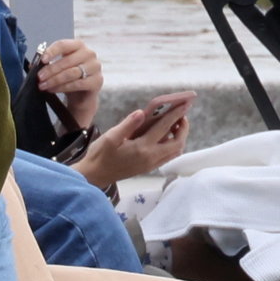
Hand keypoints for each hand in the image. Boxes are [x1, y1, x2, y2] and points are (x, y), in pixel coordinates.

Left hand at [34, 35, 106, 131]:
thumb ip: (47, 64)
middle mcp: (89, 53)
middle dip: (50, 70)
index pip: (63, 45)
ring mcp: (95, 67)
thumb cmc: (69, 78)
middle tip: (39, 77)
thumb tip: (32, 66)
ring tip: (43, 85)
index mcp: (78, 45)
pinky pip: (77, 84)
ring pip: (71, 73)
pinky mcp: (97, 81)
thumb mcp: (58, 68)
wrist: (82, 96)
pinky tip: (53, 90)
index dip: (51, 52)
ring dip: (55, 80)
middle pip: (67, 60)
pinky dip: (63, 87)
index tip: (42, 60)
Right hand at [78, 94, 192, 186]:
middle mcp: (150, 158)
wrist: (95, 176)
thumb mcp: (111, 137)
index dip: (175, 115)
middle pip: (177, 143)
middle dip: (183, 128)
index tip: (184, 105)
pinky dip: (172, 145)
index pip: (164, 128)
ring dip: (179, 137)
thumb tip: (142, 113)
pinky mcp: (148, 168)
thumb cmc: (100, 155)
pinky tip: (165, 136)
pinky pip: (168, 156)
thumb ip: (128, 124)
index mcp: (142, 148)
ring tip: (175, 124)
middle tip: (181, 115)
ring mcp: (151, 164)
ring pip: (175, 152)